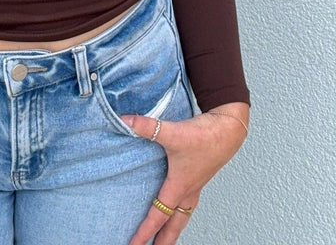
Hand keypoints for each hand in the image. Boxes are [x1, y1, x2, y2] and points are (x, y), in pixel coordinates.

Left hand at [121, 103, 248, 244]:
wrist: (229, 129)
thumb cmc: (205, 136)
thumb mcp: (172, 132)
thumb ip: (146, 127)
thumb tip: (124, 121)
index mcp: (179, 187)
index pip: (158, 216)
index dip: (145, 232)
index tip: (134, 244)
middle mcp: (188, 190)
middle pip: (174, 225)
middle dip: (163, 241)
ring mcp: (195, 184)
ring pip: (183, 215)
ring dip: (173, 228)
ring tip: (165, 237)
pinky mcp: (199, 175)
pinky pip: (188, 201)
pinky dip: (181, 210)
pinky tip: (177, 204)